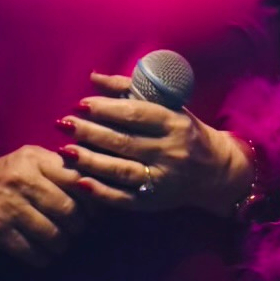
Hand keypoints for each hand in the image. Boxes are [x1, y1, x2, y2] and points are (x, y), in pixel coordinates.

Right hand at [0, 145, 89, 267]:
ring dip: (61, 245)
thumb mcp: (23, 161)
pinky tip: (41, 254)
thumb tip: (91, 189)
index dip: (90, 200)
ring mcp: (10, 206)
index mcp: (34, 159)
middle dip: (78, 228)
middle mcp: (24, 180)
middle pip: (70, 211)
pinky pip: (34, 253)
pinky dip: (43, 258)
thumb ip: (55, 168)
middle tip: (74, 231)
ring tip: (58, 244)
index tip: (91, 211)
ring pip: (55, 235)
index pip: (77, 179)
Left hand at [58, 71, 254, 215]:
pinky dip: (99, 191)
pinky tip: (78, 181)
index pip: (135, 114)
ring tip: (65, 150)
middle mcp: (169, 151)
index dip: (105, 109)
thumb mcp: (166, 105)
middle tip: (64, 124)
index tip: (81, 105)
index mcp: (174, 122)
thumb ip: (128, 89)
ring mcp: (162, 179)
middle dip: (89, 132)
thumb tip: (93, 78)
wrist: (215, 171)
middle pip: (123, 141)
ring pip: (121, 170)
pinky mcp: (154, 202)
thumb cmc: (183, 130)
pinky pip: (123, 198)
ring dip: (89, 160)